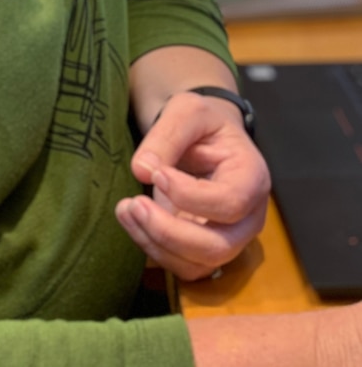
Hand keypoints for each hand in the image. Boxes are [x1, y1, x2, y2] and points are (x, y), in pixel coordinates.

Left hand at [115, 89, 270, 280]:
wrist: (204, 136)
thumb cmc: (202, 122)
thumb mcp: (187, 111)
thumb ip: (167, 135)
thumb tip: (142, 170)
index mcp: (252, 178)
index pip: (230, 202)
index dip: (190, 196)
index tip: (157, 174)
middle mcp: (247, 217)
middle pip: (217, 247)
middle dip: (169, 231)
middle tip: (133, 203)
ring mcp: (228, 238)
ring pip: (197, 265)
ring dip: (155, 243)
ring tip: (124, 210)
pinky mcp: (204, 249)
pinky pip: (182, 267)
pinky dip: (152, 249)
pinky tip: (131, 221)